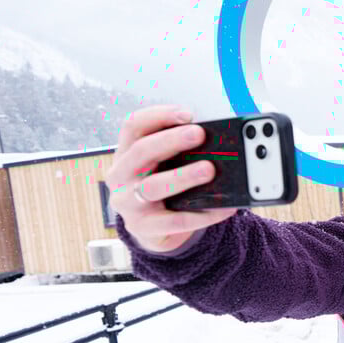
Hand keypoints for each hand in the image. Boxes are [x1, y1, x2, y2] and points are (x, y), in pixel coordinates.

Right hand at [107, 105, 236, 252]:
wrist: (153, 229)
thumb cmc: (162, 186)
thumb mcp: (162, 164)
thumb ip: (180, 150)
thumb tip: (217, 140)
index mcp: (126, 153)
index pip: (133, 126)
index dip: (158, 116)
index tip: (187, 114)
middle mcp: (121, 175)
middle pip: (141, 151)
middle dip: (172, 140)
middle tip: (199, 134)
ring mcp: (128, 203)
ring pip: (153, 187)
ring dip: (183, 176)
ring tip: (209, 170)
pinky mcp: (144, 227)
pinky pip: (175, 220)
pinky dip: (201, 214)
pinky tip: (222, 207)